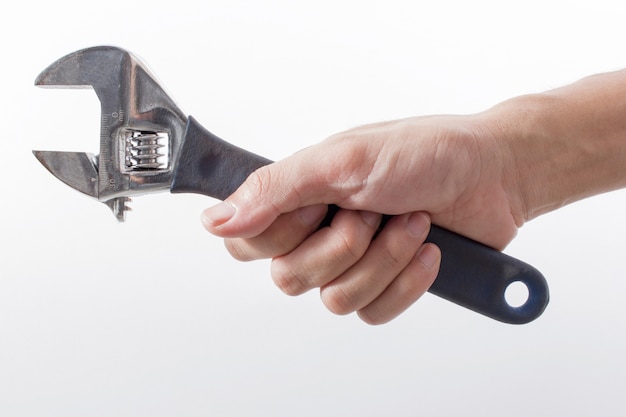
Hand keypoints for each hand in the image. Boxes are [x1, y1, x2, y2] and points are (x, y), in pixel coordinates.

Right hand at [202, 114, 521, 323]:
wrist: (492, 178)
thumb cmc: (424, 153)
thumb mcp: (343, 160)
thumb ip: (275, 189)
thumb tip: (215, 219)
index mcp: (299, 197)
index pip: (247, 242)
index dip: (280, 234)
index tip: (318, 206)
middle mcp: (319, 232)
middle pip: (289, 277)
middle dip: (342, 245)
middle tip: (372, 210)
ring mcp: (352, 263)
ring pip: (334, 299)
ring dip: (382, 260)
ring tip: (410, 223)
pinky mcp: (384, 286)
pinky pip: (372, 311)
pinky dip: (406, 281)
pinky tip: (427, 251)